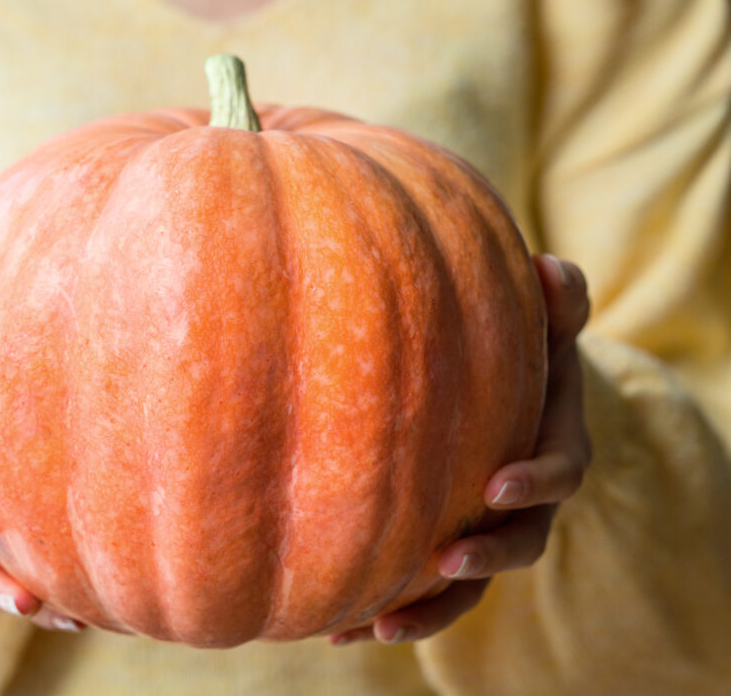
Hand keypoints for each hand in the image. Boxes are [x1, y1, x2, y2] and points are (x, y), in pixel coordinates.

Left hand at [330, 254, 591, 646]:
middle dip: (488, 556)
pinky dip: (388, 612)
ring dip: (430, 609)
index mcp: (552, 444)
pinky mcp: (443, 546)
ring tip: (378, 626)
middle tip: (448, 561)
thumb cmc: (516, 346)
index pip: (561, 471)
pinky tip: (334, 628)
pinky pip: (425, 592)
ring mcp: (484, 528)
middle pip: (521, 543)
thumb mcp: (542, 319)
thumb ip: (554, 299)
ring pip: (470, 586)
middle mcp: (524, 499)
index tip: (496, 484)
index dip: (535, 480)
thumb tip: (547, 268)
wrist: (496, 386)